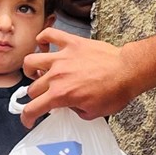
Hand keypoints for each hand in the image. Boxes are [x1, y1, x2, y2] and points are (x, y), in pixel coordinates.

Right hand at [21, 28, 136, 127]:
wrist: (128, 71)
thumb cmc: (115, 91)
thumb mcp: (93, 112)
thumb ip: (75, 110)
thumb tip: (70, 105)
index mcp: (60, 95)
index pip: (33, 108)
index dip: (27, 118)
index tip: (29, 119)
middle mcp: (57, 75)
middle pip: (32, 87)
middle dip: (35, 96)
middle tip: (43, 97)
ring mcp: (62, 57)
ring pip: (31, 61)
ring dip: (31, 69)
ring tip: (37, 72)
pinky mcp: (71, 43)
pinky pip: (49, 35)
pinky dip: (43, 39)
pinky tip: (44, 45)